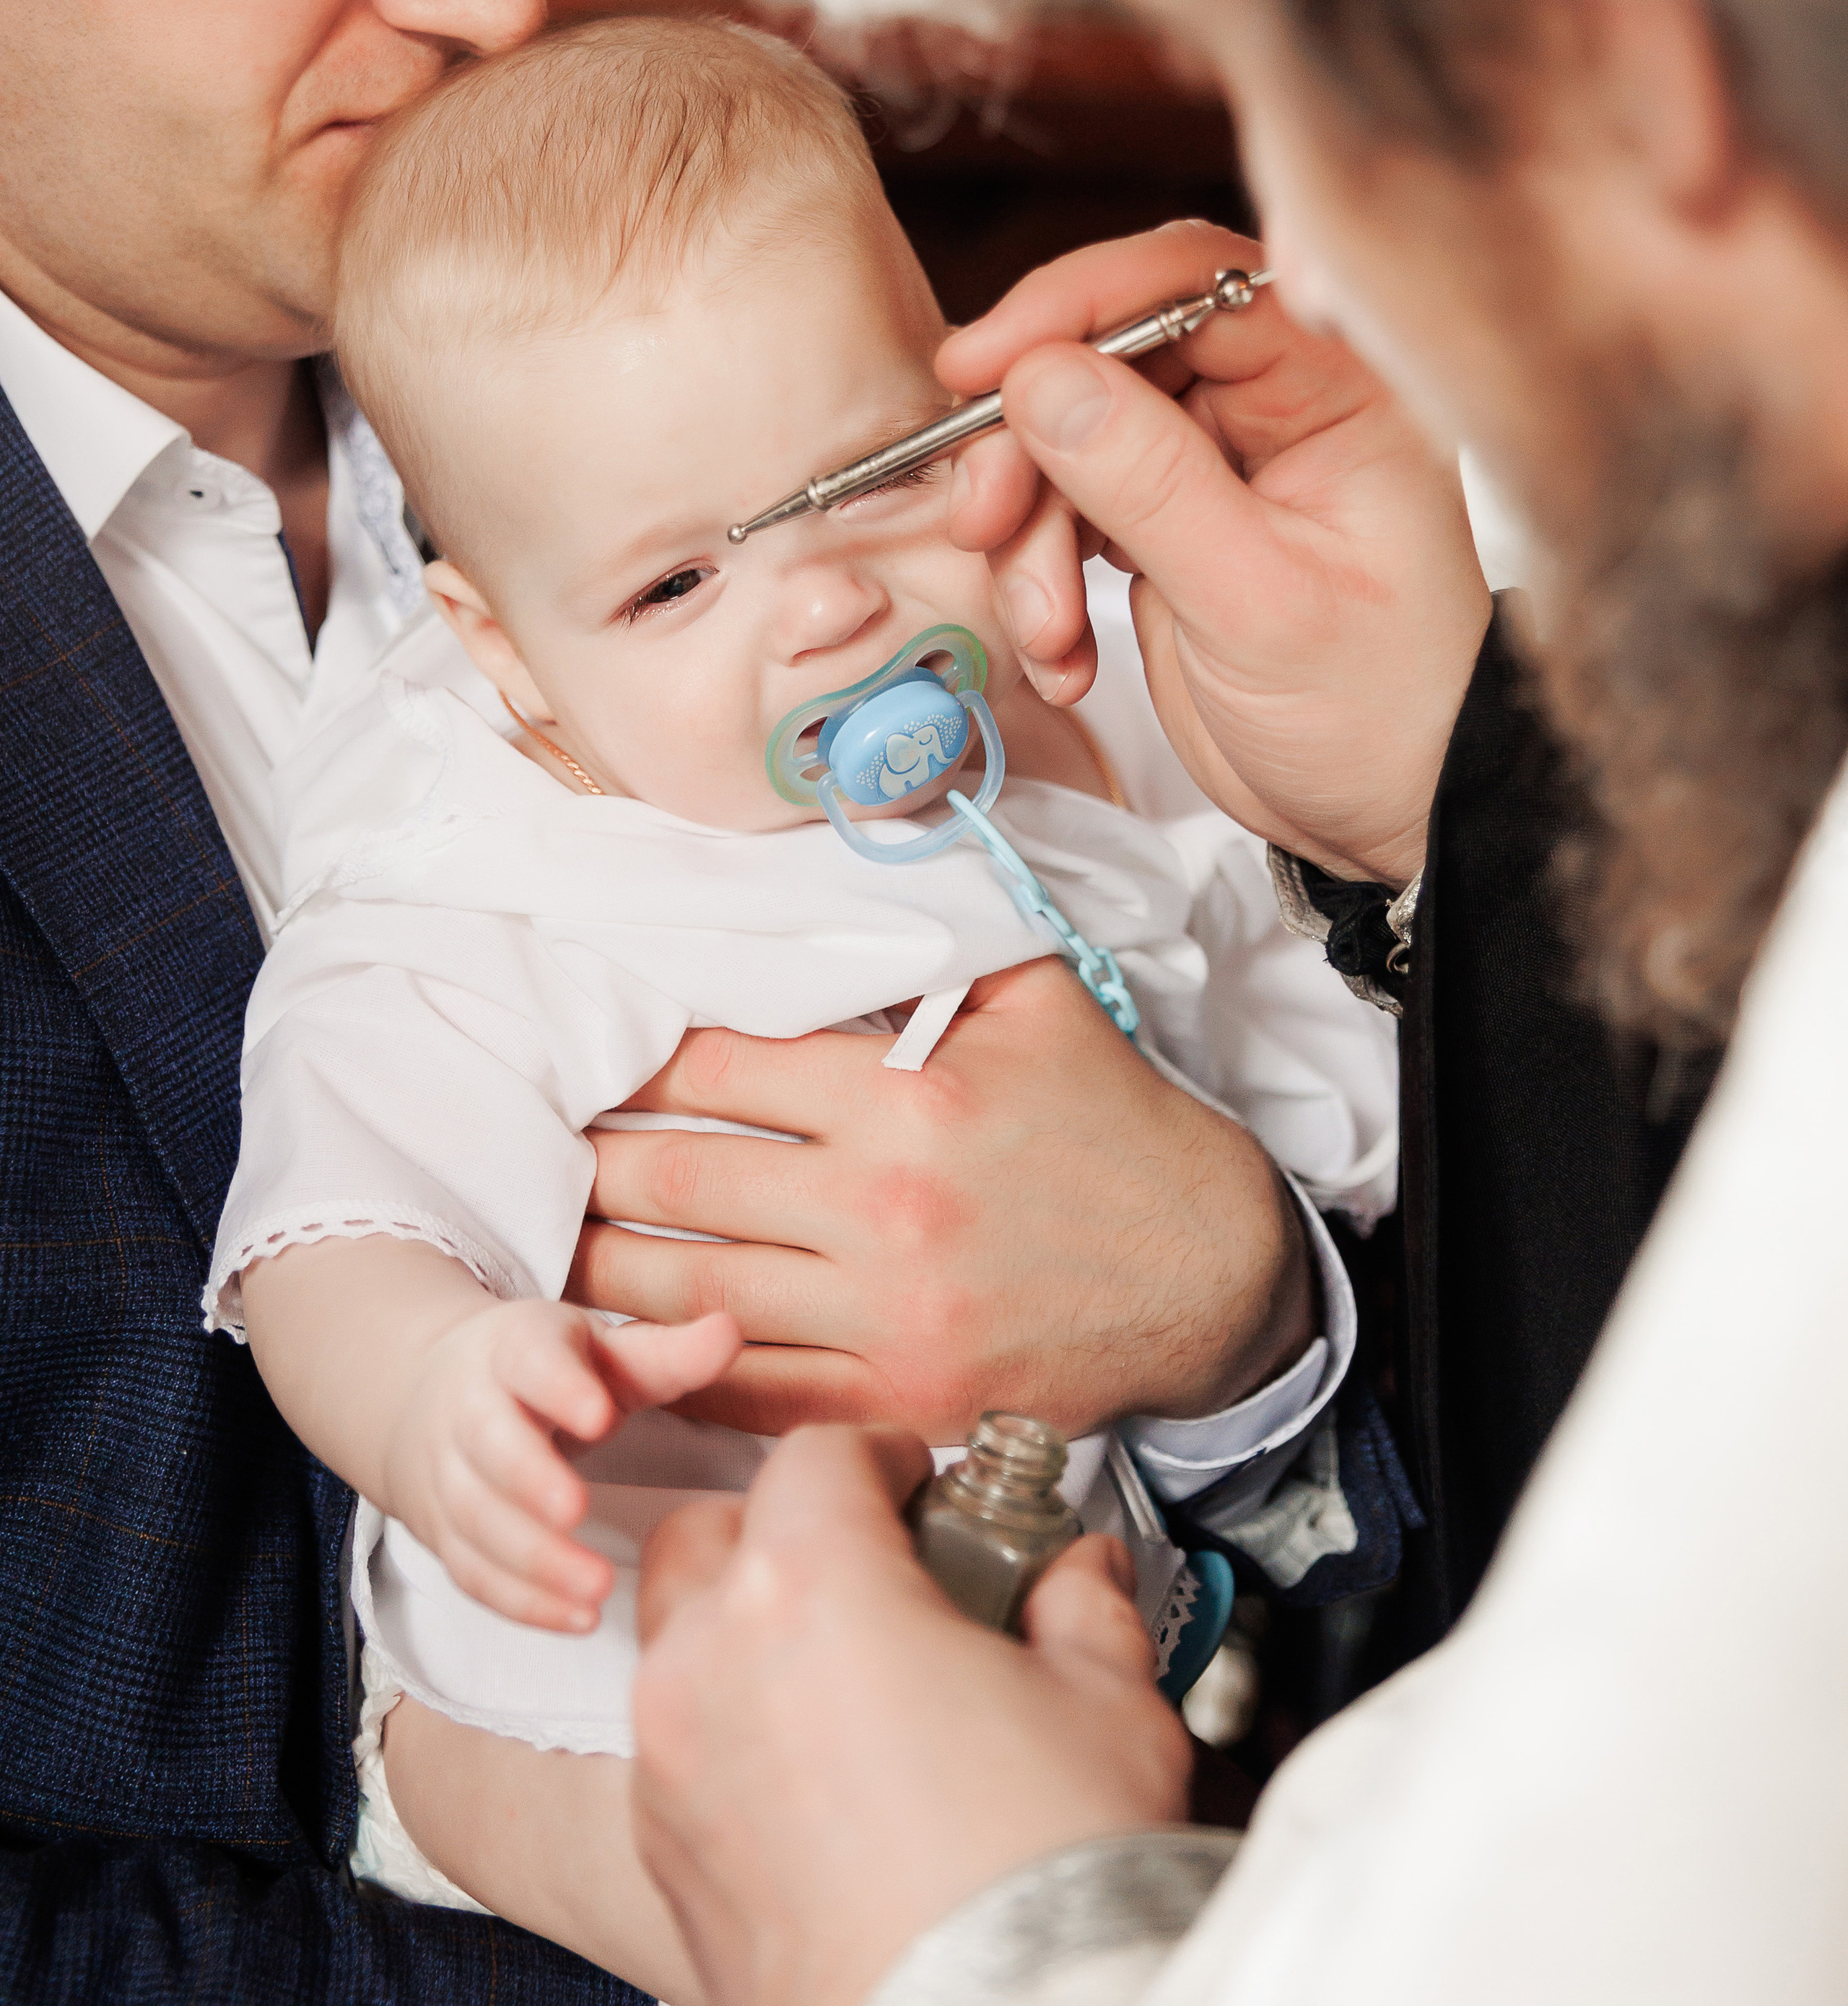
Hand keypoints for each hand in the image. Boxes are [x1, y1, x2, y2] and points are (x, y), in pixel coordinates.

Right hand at [381, 1297, 741, 1630]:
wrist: (439, 1388)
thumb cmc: (548, 1370)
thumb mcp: (603, 1352)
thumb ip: (666, 1353)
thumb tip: (729, 1332)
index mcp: (516, 1349)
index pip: (530, 1361)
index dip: (559, 1388)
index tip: (600, 1416)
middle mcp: (471, 1408)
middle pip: (490, 1445)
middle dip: (530, 1480)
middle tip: (580, 1511)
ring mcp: (450, 1473)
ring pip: (476, 1518)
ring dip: (533, 1558)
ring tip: (596, 1587)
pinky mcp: (446, 1532)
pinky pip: (474, 1572)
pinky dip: (522, 1601)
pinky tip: (577, 1618)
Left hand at [567, 957, 1312, 1435]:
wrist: (1211, 1276)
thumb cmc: (1118, 1127)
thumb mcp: (1043, 1000)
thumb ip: (939, 937)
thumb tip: (861, 854)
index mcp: (910, 1100)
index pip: (723, 1069)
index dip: (640, 1061)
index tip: (593, 1053)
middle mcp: (886, 1212)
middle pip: (686, 1179)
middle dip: (597, 1160)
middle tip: (542, 1146)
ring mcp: (888, 1318)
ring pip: (694, 1291)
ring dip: (606, 1266)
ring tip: (552, 1239)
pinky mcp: (901, 1399)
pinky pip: (754, 1388)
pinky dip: (677, 1366)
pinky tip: (627, 1343)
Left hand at [633, 1426, 1190, 2005]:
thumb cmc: (1040, 1884)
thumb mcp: (1107, 1703)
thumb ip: (1082, 1607)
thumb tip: (1079, 1575)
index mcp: (809, 1591)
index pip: (816, 1456)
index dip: (877, 1454)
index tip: (915, 1480)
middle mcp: (710, 1665)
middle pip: (713, 1535)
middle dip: (784, 1532)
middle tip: (871, 1566)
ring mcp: (672, 1769)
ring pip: (677, 1646)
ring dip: (743, 1633)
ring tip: (846, 1677)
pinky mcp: (665, 1863)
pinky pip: (676, 1753)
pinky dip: (728, 1735)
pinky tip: (820, 1777)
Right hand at [938, 222, 1491, 882]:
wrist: (1389, 815)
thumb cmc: (1377, 712)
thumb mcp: (1259, 602)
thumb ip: (1150, 482)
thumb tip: (1043, 377)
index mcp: (1336, 387)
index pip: (1194, 285)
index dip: (1078, 307)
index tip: (987, 366)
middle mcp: (1274, 405)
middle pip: (1108, 356)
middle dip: (1032, 440)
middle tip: (987, 517)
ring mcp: (1214, 464)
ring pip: (1070, 438)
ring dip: (1030, 531)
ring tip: (1047, 631)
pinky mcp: (1167, 523)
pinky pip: (1067, 510)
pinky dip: (1042, 576)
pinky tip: (1066, 654)